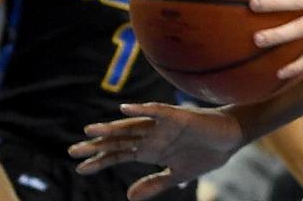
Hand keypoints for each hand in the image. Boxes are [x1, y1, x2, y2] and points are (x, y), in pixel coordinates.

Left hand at [69, 103, 243, 200]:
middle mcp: (152, 135)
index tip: (79, 169)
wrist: (230, 139)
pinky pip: (156, 112)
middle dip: (96, 146)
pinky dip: (141, 110)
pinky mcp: (177, 116)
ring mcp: (162, 125)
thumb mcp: (176, 175)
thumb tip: (129, 196)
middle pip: (119, 140)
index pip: (119, 155)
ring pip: (131, 126)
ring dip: (111, 128)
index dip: (100, 161)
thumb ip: (153, 184)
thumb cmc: (204, 153)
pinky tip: (125, 110)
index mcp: (150, 149)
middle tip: (72, 151)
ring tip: (90, 131)